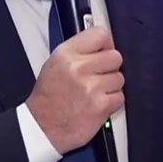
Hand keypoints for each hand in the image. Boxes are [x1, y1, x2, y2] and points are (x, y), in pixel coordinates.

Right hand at [26, 27, 124, 154]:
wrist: (42, 128)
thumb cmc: (49, 97)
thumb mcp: (55, 64)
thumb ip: (79, 51)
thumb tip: (104, 44)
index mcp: (66, 54)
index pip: (100, 34)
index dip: (105, 44)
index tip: (103, 51)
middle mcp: (79, 68)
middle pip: (115, 56)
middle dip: (110, 67)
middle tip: (98, 76)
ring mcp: (91, 87)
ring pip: (119, 78)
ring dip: (111, 86)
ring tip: (95, 92)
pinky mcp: (101, 106)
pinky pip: (120, 97)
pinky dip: (112, 102)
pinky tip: (97, 104)